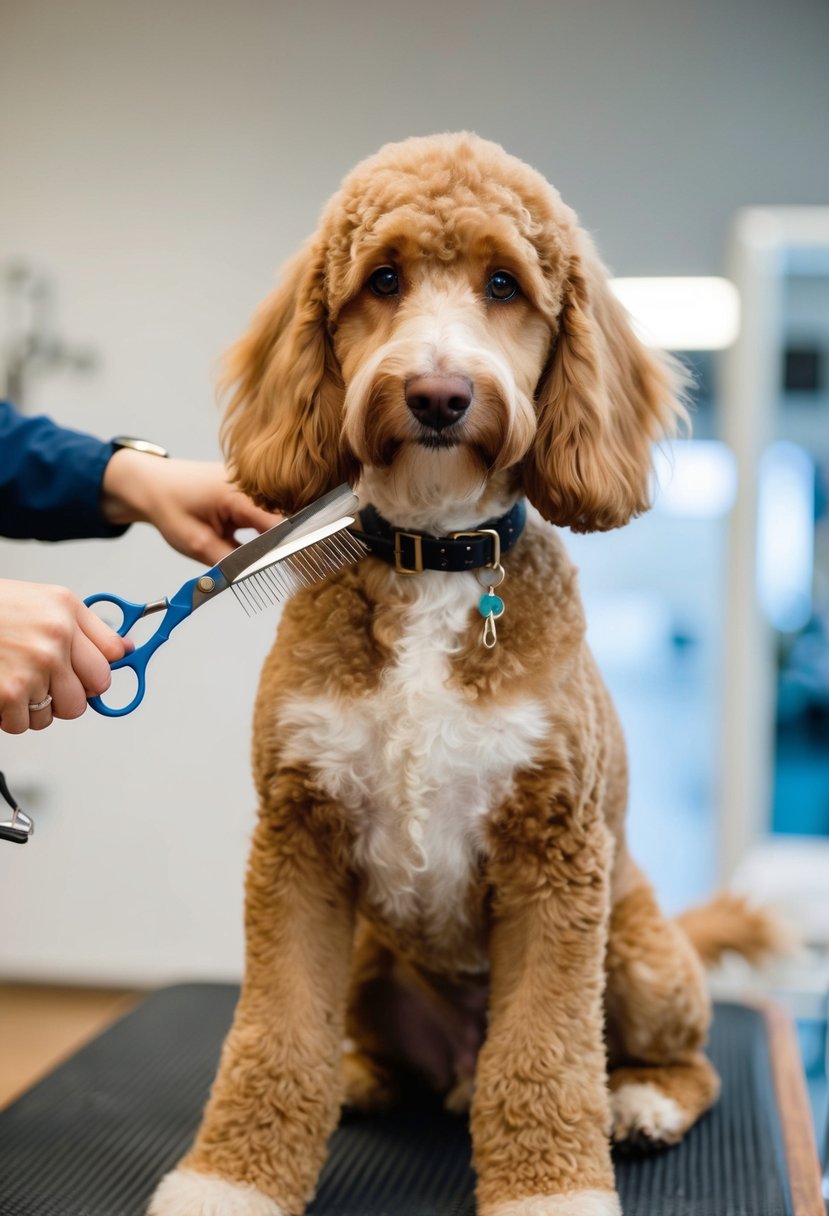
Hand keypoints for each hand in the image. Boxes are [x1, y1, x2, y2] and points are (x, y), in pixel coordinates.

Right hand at [0, 579, 130, 732]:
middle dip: (72, 693)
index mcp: (67, 612)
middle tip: (50, 684)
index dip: (98, 670)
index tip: (87, 674)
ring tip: (20, 683)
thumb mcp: (47, 601)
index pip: (112, 656)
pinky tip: (3, 693)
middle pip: (91, 692)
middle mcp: (55, 638)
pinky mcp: (10, 693)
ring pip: (60, 712)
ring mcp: (34, 667)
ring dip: (40, 707)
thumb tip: (125, 649)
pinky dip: (13, 717)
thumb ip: (88, 626)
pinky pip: (27, 724)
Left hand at [100, 452, 279, 564]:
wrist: (151, 484)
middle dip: (277, 546)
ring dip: (266, 538)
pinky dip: (258, 529)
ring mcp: (249, 485)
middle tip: (276, 569)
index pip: (277, 525)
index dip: (287, 548)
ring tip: (247, 553)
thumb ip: (228, 562)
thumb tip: (252, 576)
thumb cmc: (169, 506)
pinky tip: (244, 540)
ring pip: (271, 517)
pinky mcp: (244, 489)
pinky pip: (261, 512)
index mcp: (239, 496)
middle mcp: (250, 486)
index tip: (293, 569)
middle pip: (279, 520)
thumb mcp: (197, 543)